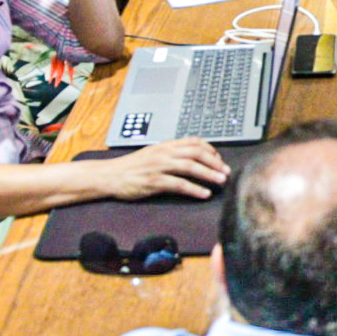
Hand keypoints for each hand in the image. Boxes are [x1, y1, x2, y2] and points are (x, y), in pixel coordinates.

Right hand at [102, 137, 228, 199]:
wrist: (110, 175)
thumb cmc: (132, 167)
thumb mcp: (153, 154)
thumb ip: (171, 153)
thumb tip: (192, 157)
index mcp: (165, 145)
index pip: (194, 142)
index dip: (210, 150)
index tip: (219, 159)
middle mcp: (164, 153)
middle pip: (196, 153)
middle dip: (215, 162)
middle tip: (226, 171)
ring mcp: (159, 166)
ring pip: (190, 167)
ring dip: (209, 174)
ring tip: (221, 181)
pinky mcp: (154, 181)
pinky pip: (179, 184)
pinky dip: (194, 189)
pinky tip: (204, 194)